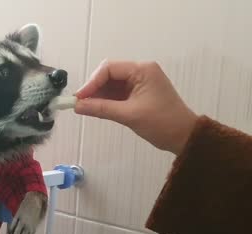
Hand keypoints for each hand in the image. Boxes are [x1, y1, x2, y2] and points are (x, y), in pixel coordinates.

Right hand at [75, 60, 198, 154]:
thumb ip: (101, 108)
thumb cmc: (161, 123)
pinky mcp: (138, 94)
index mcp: (142, 70)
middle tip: (79, 104)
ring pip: (111, 85)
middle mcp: (140, 72)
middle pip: (108, 75)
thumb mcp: (129, 115)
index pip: (109, 69)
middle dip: (93, 89)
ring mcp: (139, 83)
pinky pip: (117, 94)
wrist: (184, 137)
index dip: (91, 83)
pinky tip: (95, 109)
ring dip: (98, 96)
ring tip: (85, 108)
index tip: (79, 99)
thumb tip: (76, 106)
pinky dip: (106, 101)